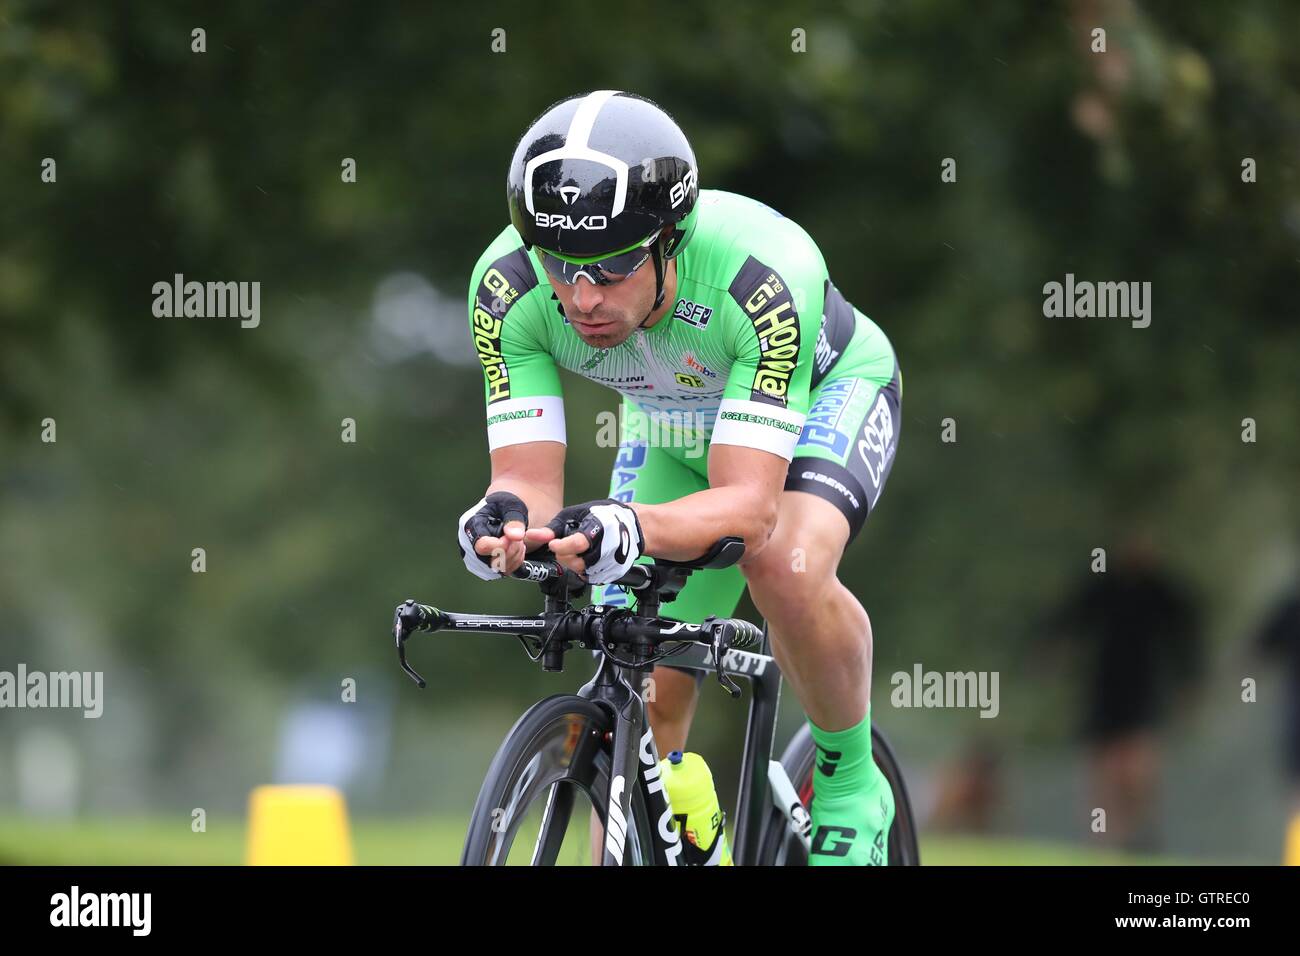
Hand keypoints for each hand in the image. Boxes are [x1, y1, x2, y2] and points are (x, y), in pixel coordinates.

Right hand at [457, 492, 537, 579]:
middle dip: (511, 550)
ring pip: (498, 570)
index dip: (502, 545)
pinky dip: (514, 562)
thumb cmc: (505, 505)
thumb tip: (515, 536)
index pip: (482, 546)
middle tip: (520, 538)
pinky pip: (502, 572)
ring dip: (515, 556)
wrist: (503, 510)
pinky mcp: (485, 567)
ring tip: (518, 541)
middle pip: (491, 561)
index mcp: (469, 525)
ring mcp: (475, 559)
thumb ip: (514, 520)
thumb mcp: (512, 506)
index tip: (513, 537)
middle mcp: (467, 545)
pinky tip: (517, 549)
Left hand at [526, 499, 644, 583]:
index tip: (554, 544)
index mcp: (600, 528)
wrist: (634, 526)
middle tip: (565, 545)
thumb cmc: (603, 515)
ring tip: (579, 550)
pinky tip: (588, 557)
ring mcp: (612, 563)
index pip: (577, 543)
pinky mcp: (613, 573)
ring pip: (581, 572)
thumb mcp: (577, 513)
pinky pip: (591, 577)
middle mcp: (608, 548)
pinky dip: (584, 569)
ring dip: (573, 562)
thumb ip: (554, 527)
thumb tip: (531, 536)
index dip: (562, 546)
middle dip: (565, 554)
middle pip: (576, 562)